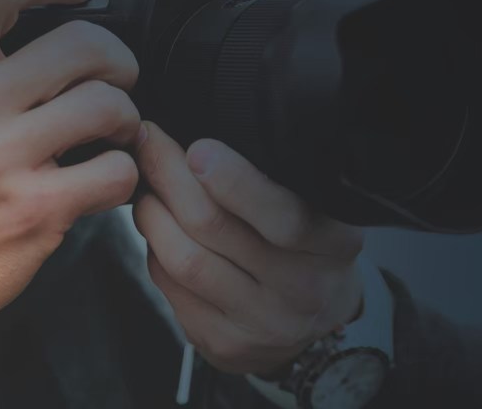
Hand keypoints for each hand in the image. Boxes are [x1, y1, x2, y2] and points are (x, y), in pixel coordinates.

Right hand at [0, 0, 141, 331]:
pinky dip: (124, 176)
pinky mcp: (36, 210)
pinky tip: (103, 181)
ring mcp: (3, 159)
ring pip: (110, 106)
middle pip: (84, 44)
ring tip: (111, 136)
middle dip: (119, 62)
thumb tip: (36, 18)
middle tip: (115, 82)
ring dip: (126, 120)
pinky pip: (118, 172)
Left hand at [134, 123, 364, 374]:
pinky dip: (154, 248)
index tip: (199, 148)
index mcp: (334, 246)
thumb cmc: (313, 248)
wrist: (318, 321)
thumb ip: (282, 180)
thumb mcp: (323, 210)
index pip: (285, 217)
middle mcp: (302, 289)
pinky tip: (157, 228)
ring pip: (184, 260)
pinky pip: (170, 288)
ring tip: (147, 185)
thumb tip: (209, 138)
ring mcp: (261, 323)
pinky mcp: (224, 343)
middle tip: (150, 141)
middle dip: (171, 177)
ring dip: (153, 213)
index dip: (236, 182)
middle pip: (216, 229)